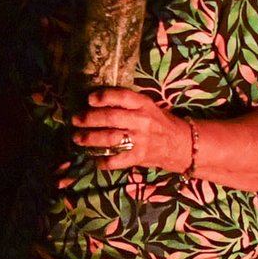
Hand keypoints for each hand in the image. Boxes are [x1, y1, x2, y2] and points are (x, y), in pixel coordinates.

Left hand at [72, 87, 191, 171]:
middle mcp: (142, 121)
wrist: (181, 144)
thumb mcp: (148, 107)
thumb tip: (98, 103)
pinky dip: (104, 162)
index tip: (89, 99)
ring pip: (110, 138)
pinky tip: (95, 161)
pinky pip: (117, 160)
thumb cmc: (160, 123)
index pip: (122, 97)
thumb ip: (128, 105)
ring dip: (90, 138)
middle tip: (75, 120)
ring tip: (77, 138)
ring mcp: (141, 140)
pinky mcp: (140, 157)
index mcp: (144, 105)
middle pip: (111, 118)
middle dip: (89, 119)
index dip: (104, 97)